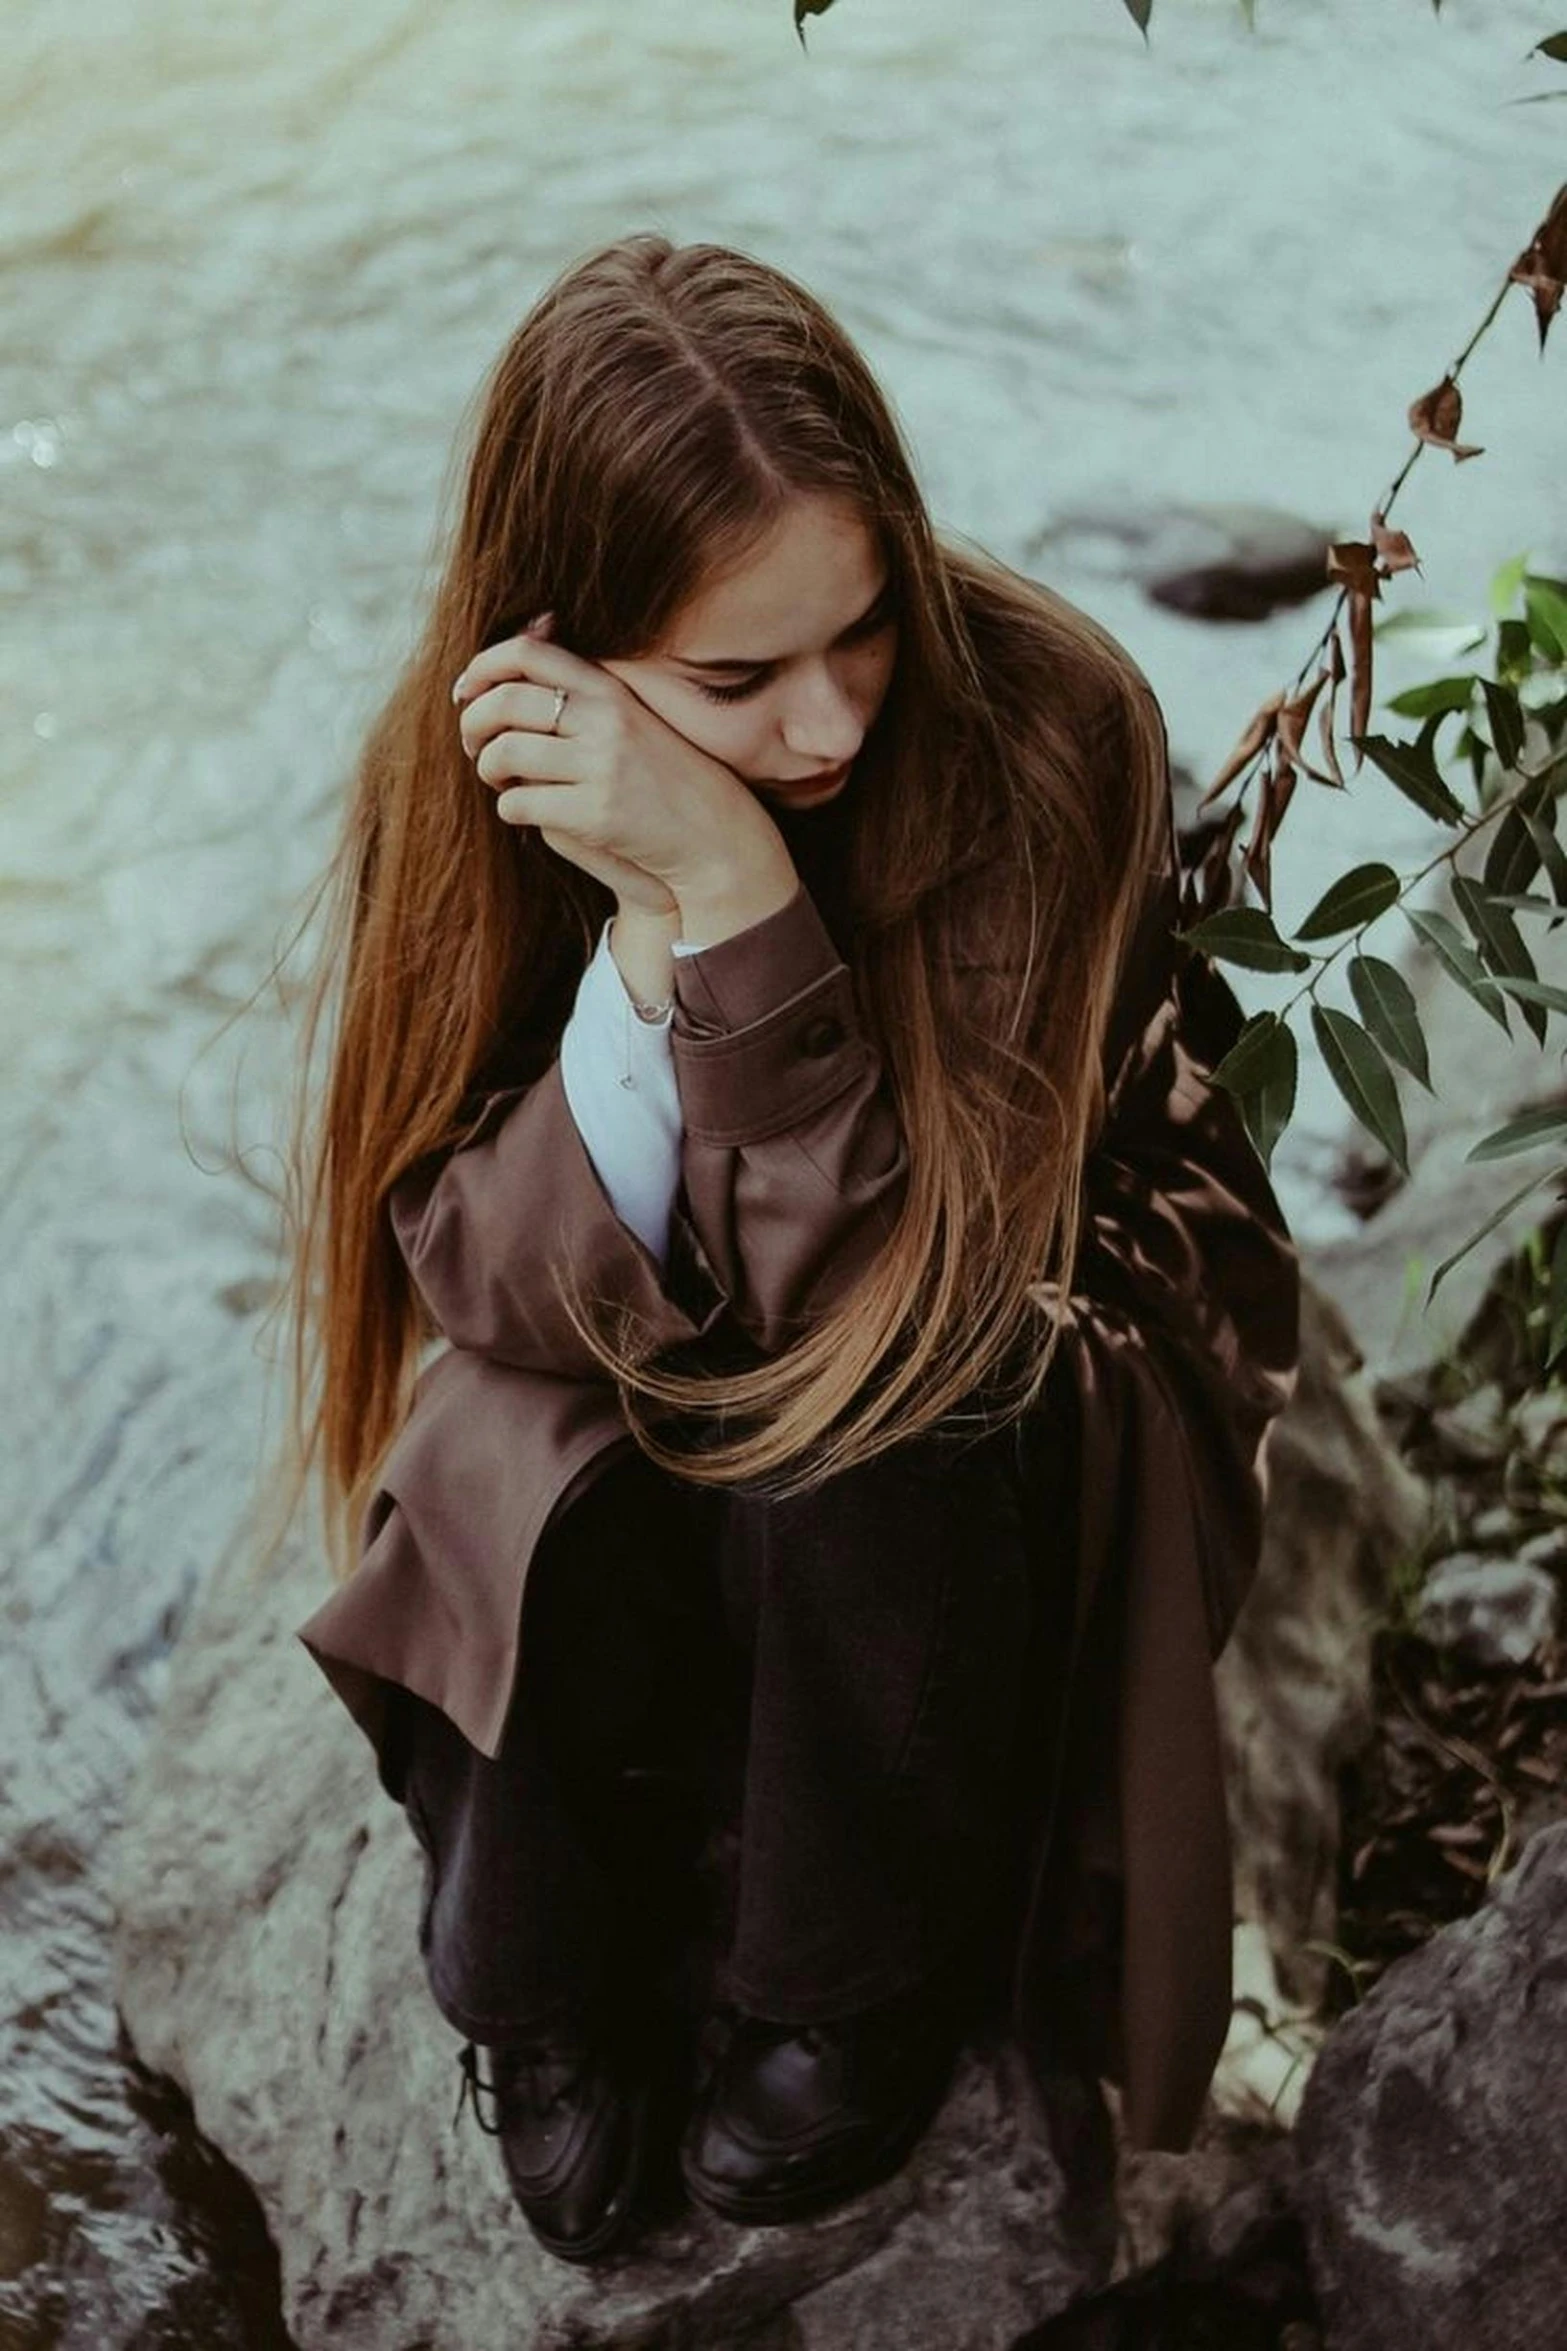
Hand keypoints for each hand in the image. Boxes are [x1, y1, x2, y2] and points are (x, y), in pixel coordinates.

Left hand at [453, 613, 785, 911]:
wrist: (714, 836)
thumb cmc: (665, 774)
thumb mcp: (632, 715)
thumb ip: (583, 683)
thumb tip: (532, 624)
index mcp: (612, 690)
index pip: (528, 653)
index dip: (482, 667)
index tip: (464, 690)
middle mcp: (606, 721)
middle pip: (504, 703)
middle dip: (472, 724)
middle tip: (472, 745)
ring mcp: (602, 768)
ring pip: (504, 754)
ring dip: (488, 769)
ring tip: (500, 779)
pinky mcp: (596, 815)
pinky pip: (520, 803)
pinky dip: (510, 808)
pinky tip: (524, 811)